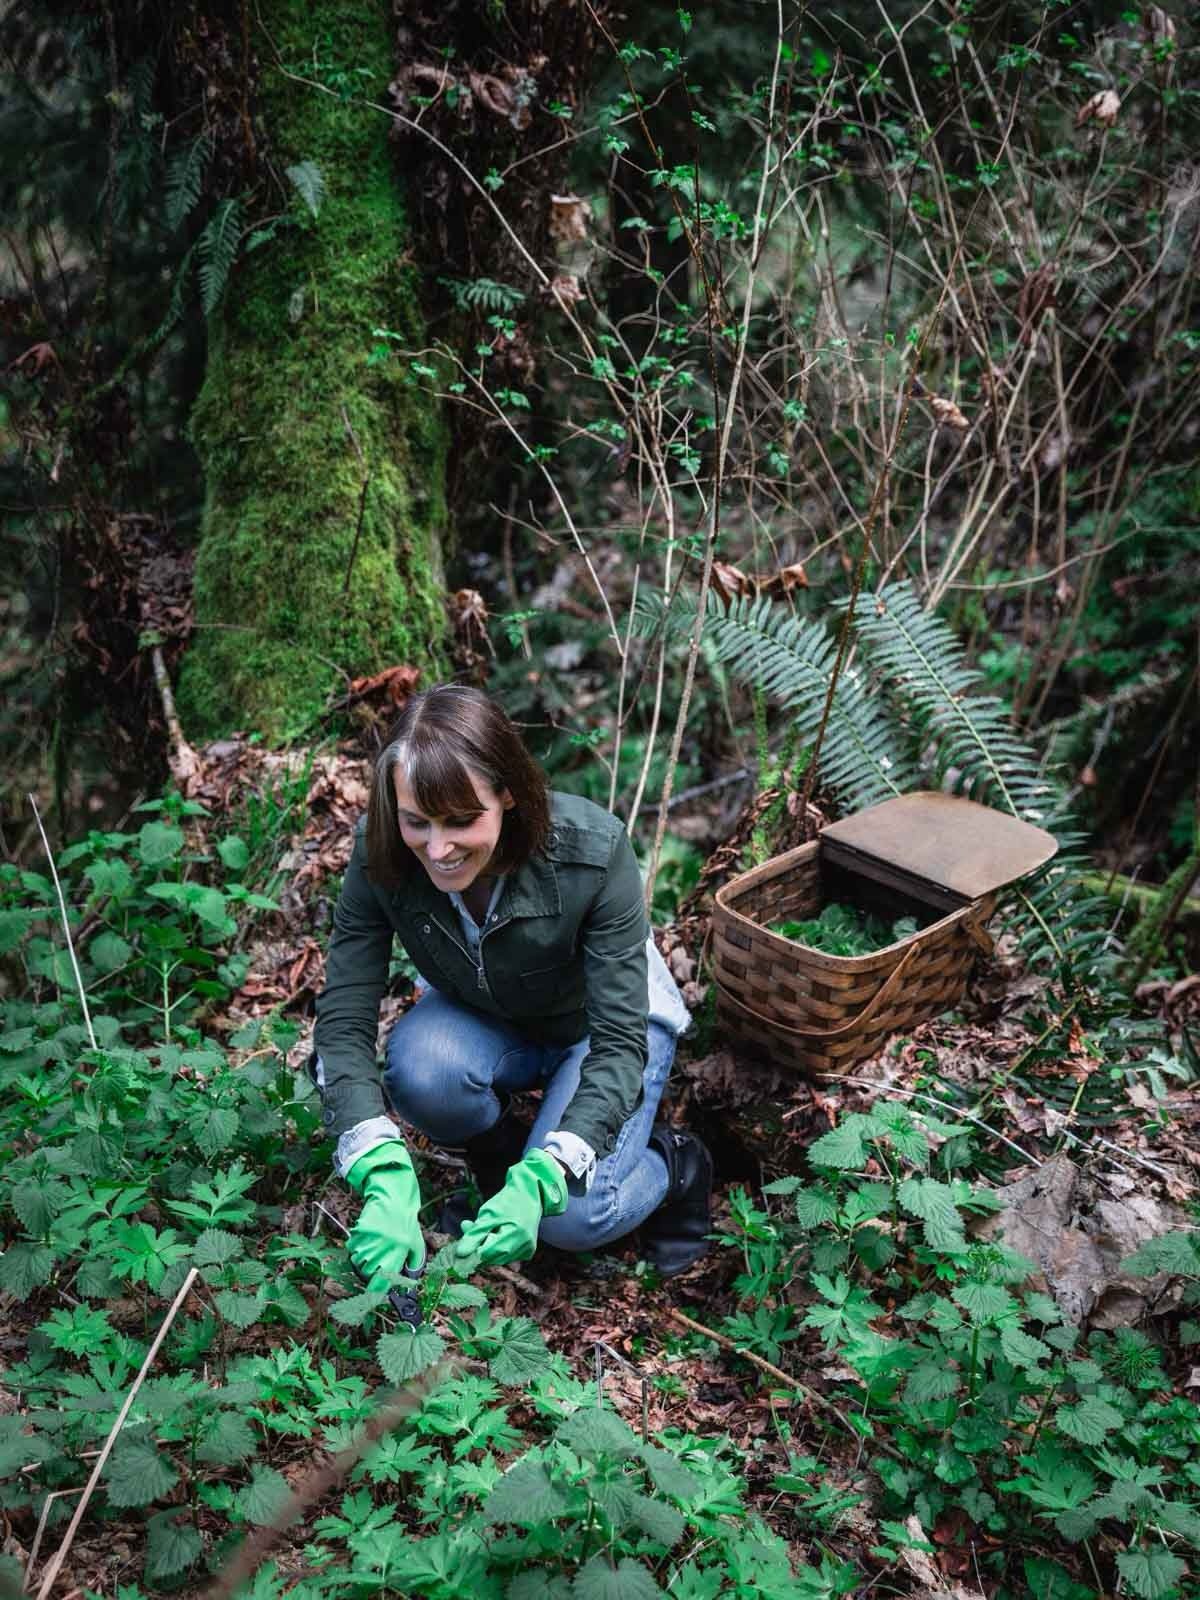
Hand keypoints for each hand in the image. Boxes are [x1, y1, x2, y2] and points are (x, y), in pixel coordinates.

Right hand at [345, 1142, 424, 1283]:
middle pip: (368, 1276)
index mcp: (396, 1253)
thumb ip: (412, 1267)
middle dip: (373, 1275)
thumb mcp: (416, 1246)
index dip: (376, 1295)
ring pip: (359, 1265)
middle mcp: (379, 1249)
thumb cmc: (407, 1225)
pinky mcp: (357, 1235)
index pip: (380, 1284)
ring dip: (366, 1263)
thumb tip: (405, 1286)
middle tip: (381, 1266)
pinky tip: (371, 1241)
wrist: (392, 1199)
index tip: (376, 1298)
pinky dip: (360, 1251)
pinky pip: (354, 1252)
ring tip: (378, 1250)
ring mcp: (366, 1241)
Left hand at [452, 1148, 567, 1268]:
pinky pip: (509, 1257)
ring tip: (493, 1229)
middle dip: (482, 1246)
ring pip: (500, 1259)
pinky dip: (502, 1249)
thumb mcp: (487, 1214)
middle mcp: (523, 1245)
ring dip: (491, 1248)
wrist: (529, 1194)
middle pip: (492, 1258)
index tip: (468, 1238)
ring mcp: (527, 1249)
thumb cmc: (507, 1201)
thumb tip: (460, 1254)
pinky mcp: (529, 1251)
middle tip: (479, 1228)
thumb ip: (473, 1235)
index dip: (474, 1247)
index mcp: (513, 1234)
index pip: (485, 1253)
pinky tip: (504, 1234)